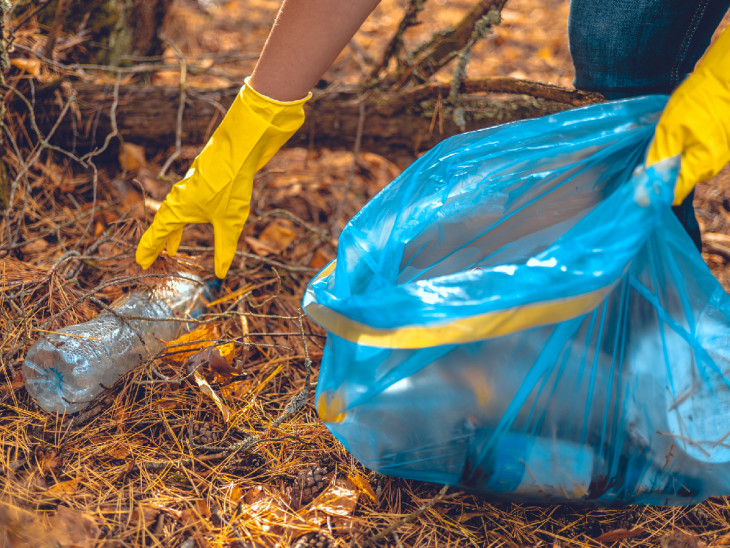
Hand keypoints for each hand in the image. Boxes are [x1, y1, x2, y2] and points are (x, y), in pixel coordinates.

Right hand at [135, 79, 309, 277]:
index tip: (140, 263)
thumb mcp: (230, 223)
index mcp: (177, 210)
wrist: (237, 150)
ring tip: (172, 247)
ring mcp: (186, 189)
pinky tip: (192, 220)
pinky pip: (182, 205)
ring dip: (171, 232)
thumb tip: (221, 273)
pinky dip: (181, 218)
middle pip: (162, 225)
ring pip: (172, 214)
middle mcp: (176, 199)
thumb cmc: (230, 186)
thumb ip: (224, 249)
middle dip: (157, 243)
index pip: (157, 235)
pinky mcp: (197, 182)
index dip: (148, 250)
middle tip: (152, 259)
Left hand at [647, 28, 729, 204]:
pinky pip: (695, 155)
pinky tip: (677, 134)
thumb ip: (659, 161)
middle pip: (679, 181)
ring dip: (670, 160)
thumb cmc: (697, 101)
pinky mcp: (719, 145)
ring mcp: (718, 156)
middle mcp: (712, 167)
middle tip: (647, 155)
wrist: (727, 76)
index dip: (653, 189)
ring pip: (686, 168)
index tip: (640, 176)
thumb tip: (644, 189)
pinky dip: (682, 150)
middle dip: (660, 173)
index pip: (672, 195)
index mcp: (700, 167)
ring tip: (663, 140)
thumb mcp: (669, 131)